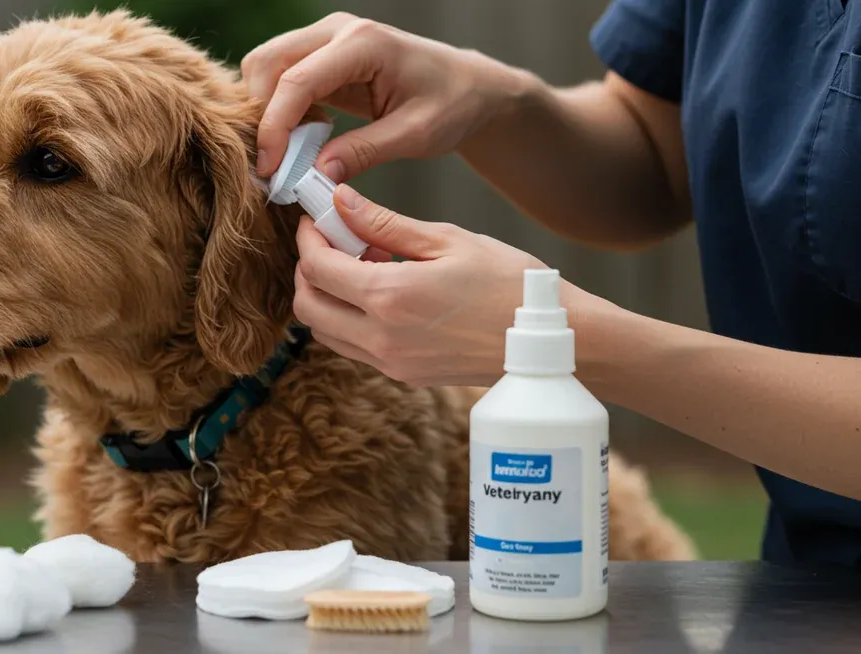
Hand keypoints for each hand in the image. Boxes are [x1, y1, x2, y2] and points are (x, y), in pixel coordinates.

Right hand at [243, 12, 518, 181]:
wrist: (467, 87)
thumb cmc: (451, 105)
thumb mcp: (415, 135)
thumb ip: (365, 152)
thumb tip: (315, 176)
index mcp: (363, 44)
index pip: (297, 80)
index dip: (274, 127)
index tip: (269, 169)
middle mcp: (337, 31)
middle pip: (267, 63)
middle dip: (259, 116)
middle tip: (271, 166)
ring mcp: (326, 39)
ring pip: (266, 68)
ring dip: (265, 113)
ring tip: (286, 155)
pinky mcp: (322, 57)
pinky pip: (281, 78)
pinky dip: (278, 110)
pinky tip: (299, 141)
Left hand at [293, 185, 592, 386]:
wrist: (552, 342)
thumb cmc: (509, 282)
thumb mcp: (447, 240)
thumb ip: (384, 223)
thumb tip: (339, 201)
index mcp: (389, 297)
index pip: (317, 267)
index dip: (309, 236)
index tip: (319, 216)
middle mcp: (381, 337)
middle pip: (307, 305)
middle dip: (309, 268)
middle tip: (336, 240)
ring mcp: (391, 363)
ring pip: (324, 331)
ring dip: (328, 296)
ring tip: (366, 264)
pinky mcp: (403, 375)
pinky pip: (353, 347)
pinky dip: (350, 317)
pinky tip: (384, 291)